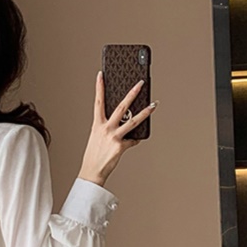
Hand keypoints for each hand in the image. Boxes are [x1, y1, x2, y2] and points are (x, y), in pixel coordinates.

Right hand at [78, 71, 157, 186]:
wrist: (92, 172)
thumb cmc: (94, 155)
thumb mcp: (97, 137)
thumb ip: (108, 128)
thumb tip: (123, 124)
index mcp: (97, 124)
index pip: (98, 101)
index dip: (99, 87)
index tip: (101, 74)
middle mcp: (105, 128)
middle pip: (121, 107)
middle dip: (132, 93)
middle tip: (140, 83)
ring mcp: (114, 137)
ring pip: (133, 121)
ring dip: (146, 112)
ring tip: (154, 105)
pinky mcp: (121, 146)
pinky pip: (133, 140)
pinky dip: (135, 140)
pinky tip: (137, 140)